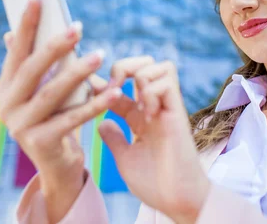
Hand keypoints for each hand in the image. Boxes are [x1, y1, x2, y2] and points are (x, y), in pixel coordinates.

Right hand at [0, 0, 121, 221]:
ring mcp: (20, 127)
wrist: (57, 165)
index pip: (15, 51)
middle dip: (54, 46)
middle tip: (78, 27)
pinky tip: (114, 92)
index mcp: (5, 88)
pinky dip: (94, 104)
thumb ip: (35, 64)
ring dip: (77, 73)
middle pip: (31, 70)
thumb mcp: (42, 90)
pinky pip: (72, 119)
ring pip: (51, 94)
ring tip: (99, 56)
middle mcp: (6, 106)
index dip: (26, 24)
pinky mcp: (40, 144)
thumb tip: (15, 29)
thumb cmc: (53, 118)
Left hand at [98, 57, 210, 223]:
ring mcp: (167, 109)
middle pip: (145, 64)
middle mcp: (154, 108)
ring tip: (132, 102)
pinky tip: (146, 114)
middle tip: (112, 88)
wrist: (177, 201)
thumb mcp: (125, 158)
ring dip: (139, 77)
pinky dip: (151, 91)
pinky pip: (167, 82)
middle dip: (124, 66)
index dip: (102, 83)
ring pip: (159, 66)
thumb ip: (115, 138)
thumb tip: (101, 123)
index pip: (120, 87)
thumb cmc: (155, 184)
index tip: (88, 87)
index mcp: (140, 118)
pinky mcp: (178, 113)